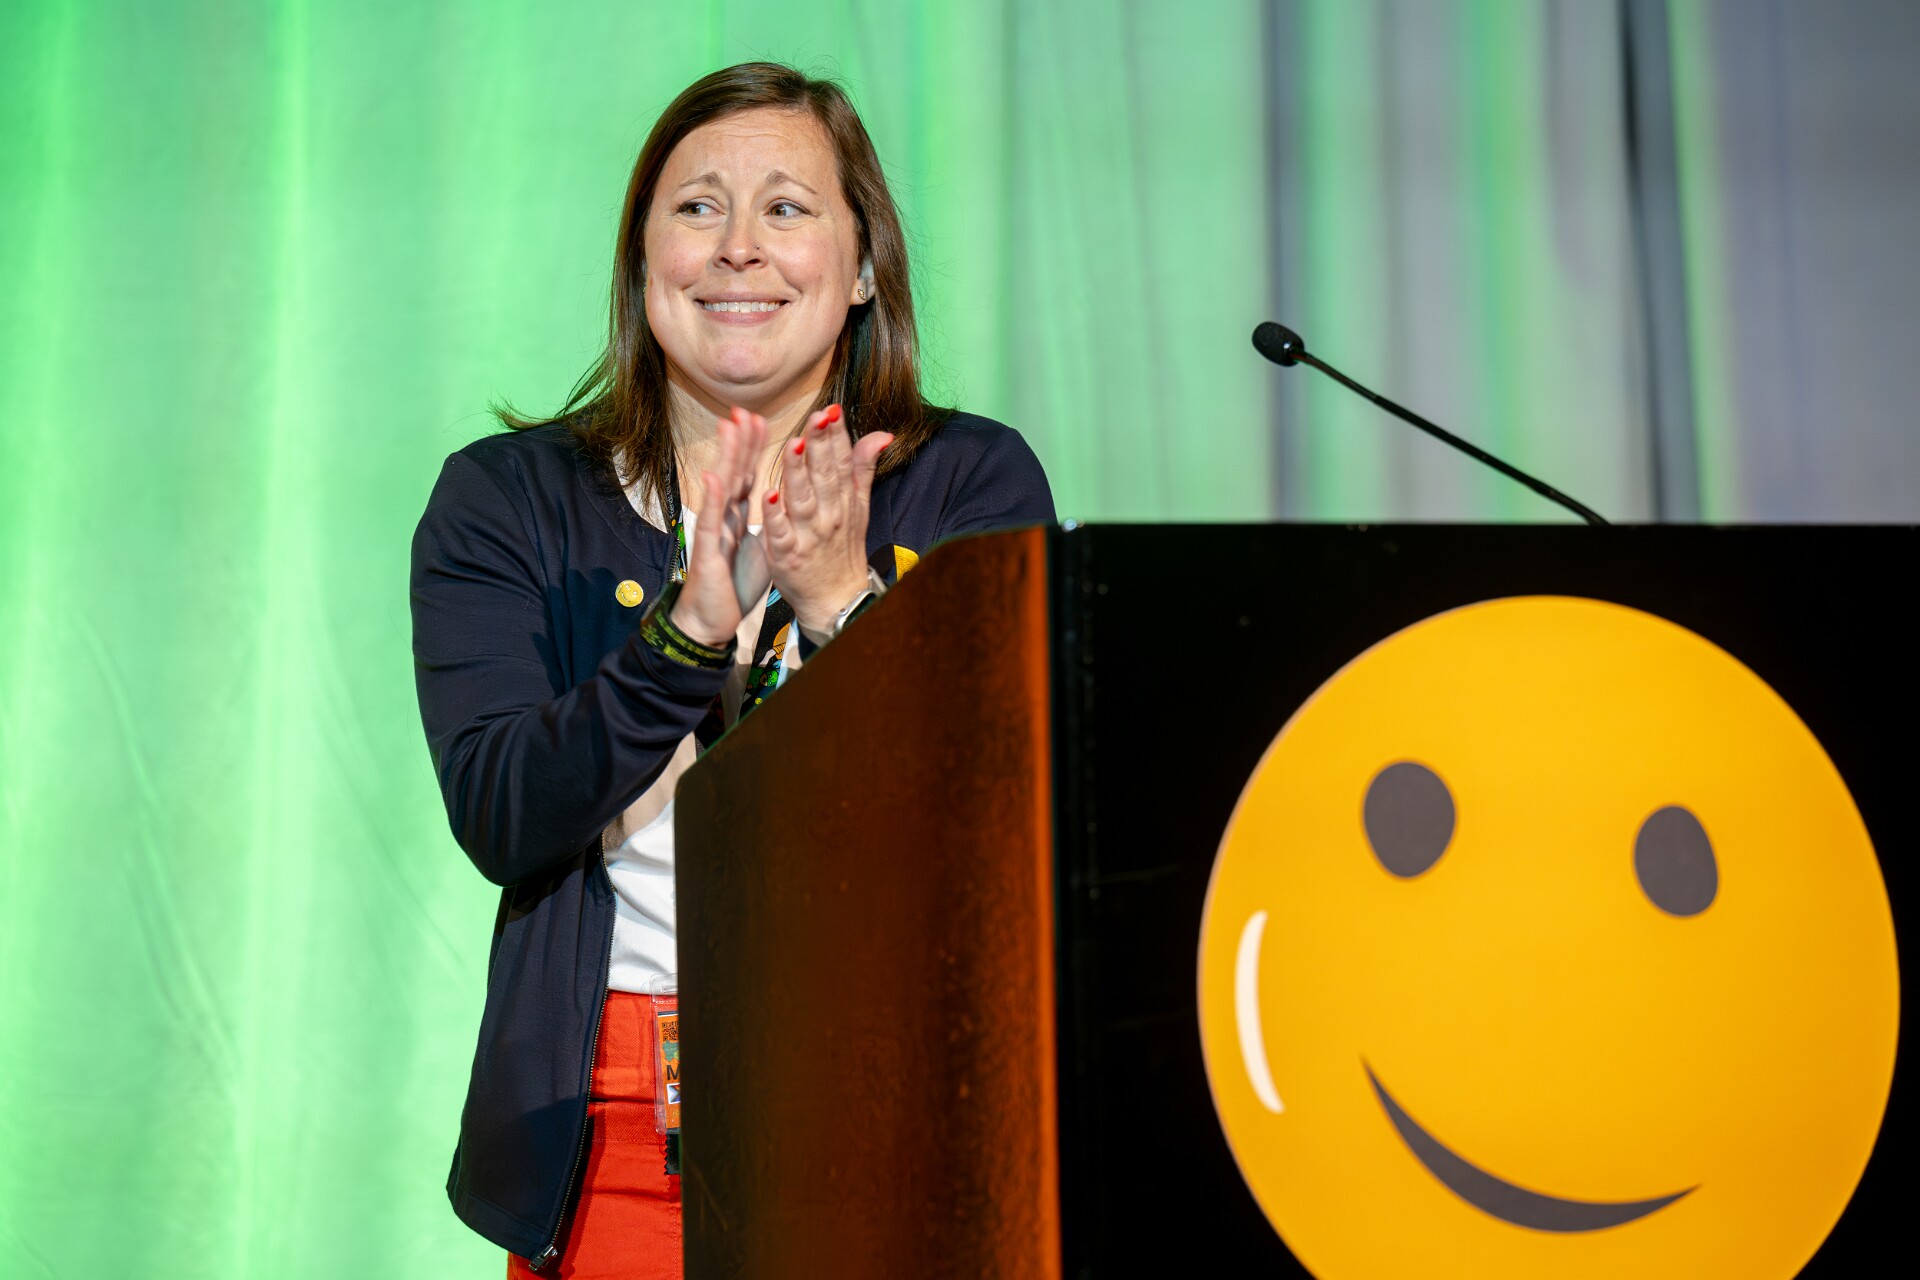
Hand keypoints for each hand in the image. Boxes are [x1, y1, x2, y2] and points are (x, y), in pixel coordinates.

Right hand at [670, 408, 769, 646]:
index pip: (749, 475)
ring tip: (729, 428)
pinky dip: (712, 499)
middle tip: (743, 410)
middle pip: (735, 473)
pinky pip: (711, 521)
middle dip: (740, 442)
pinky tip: (713, 477)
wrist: (711, 619)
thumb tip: (779, 501)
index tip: (761, 420)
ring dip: (725, 457)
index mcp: (739, 517)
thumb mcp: (760, 548)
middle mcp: (725, 518)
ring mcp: (715, 531)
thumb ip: (768, 522)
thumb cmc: (733, 585)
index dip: (754, 449)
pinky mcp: (708, 550)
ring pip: (720, 488)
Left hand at [764, 404, 892, 635]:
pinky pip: (781, 532)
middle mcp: (829, 515)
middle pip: (824, 476)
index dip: (836, 436)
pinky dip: (775, 514)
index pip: (841, 462)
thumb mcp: (860, 507)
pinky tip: (769, 494)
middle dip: (819, 445)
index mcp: (844, 501)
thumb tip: (882, 434)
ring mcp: (808, 535)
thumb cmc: (843, 548)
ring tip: (794, 445)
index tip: (831, 410)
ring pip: (802, 499)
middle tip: (816, 417)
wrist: (836, 599)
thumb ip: (863, 468)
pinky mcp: (787, 555)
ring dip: (797, 472)